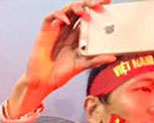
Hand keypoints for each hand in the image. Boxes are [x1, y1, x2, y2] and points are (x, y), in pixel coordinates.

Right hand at [9, 0, 115, 115]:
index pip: (90, 17)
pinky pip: (50, 18)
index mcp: (78, 36)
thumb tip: (112, 57)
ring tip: (83, 12)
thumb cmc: (60, 74)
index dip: (97, 9)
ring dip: (75, 7)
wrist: (42, 83)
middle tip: (100, 4)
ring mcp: (56, 30)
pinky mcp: (45, 32)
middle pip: (79, 10)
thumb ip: (95, 60)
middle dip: (89, 3)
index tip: (108, 5)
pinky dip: (58, 16)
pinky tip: (65, 21)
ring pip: (66, 10)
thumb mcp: (81, 66)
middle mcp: (68, 30)